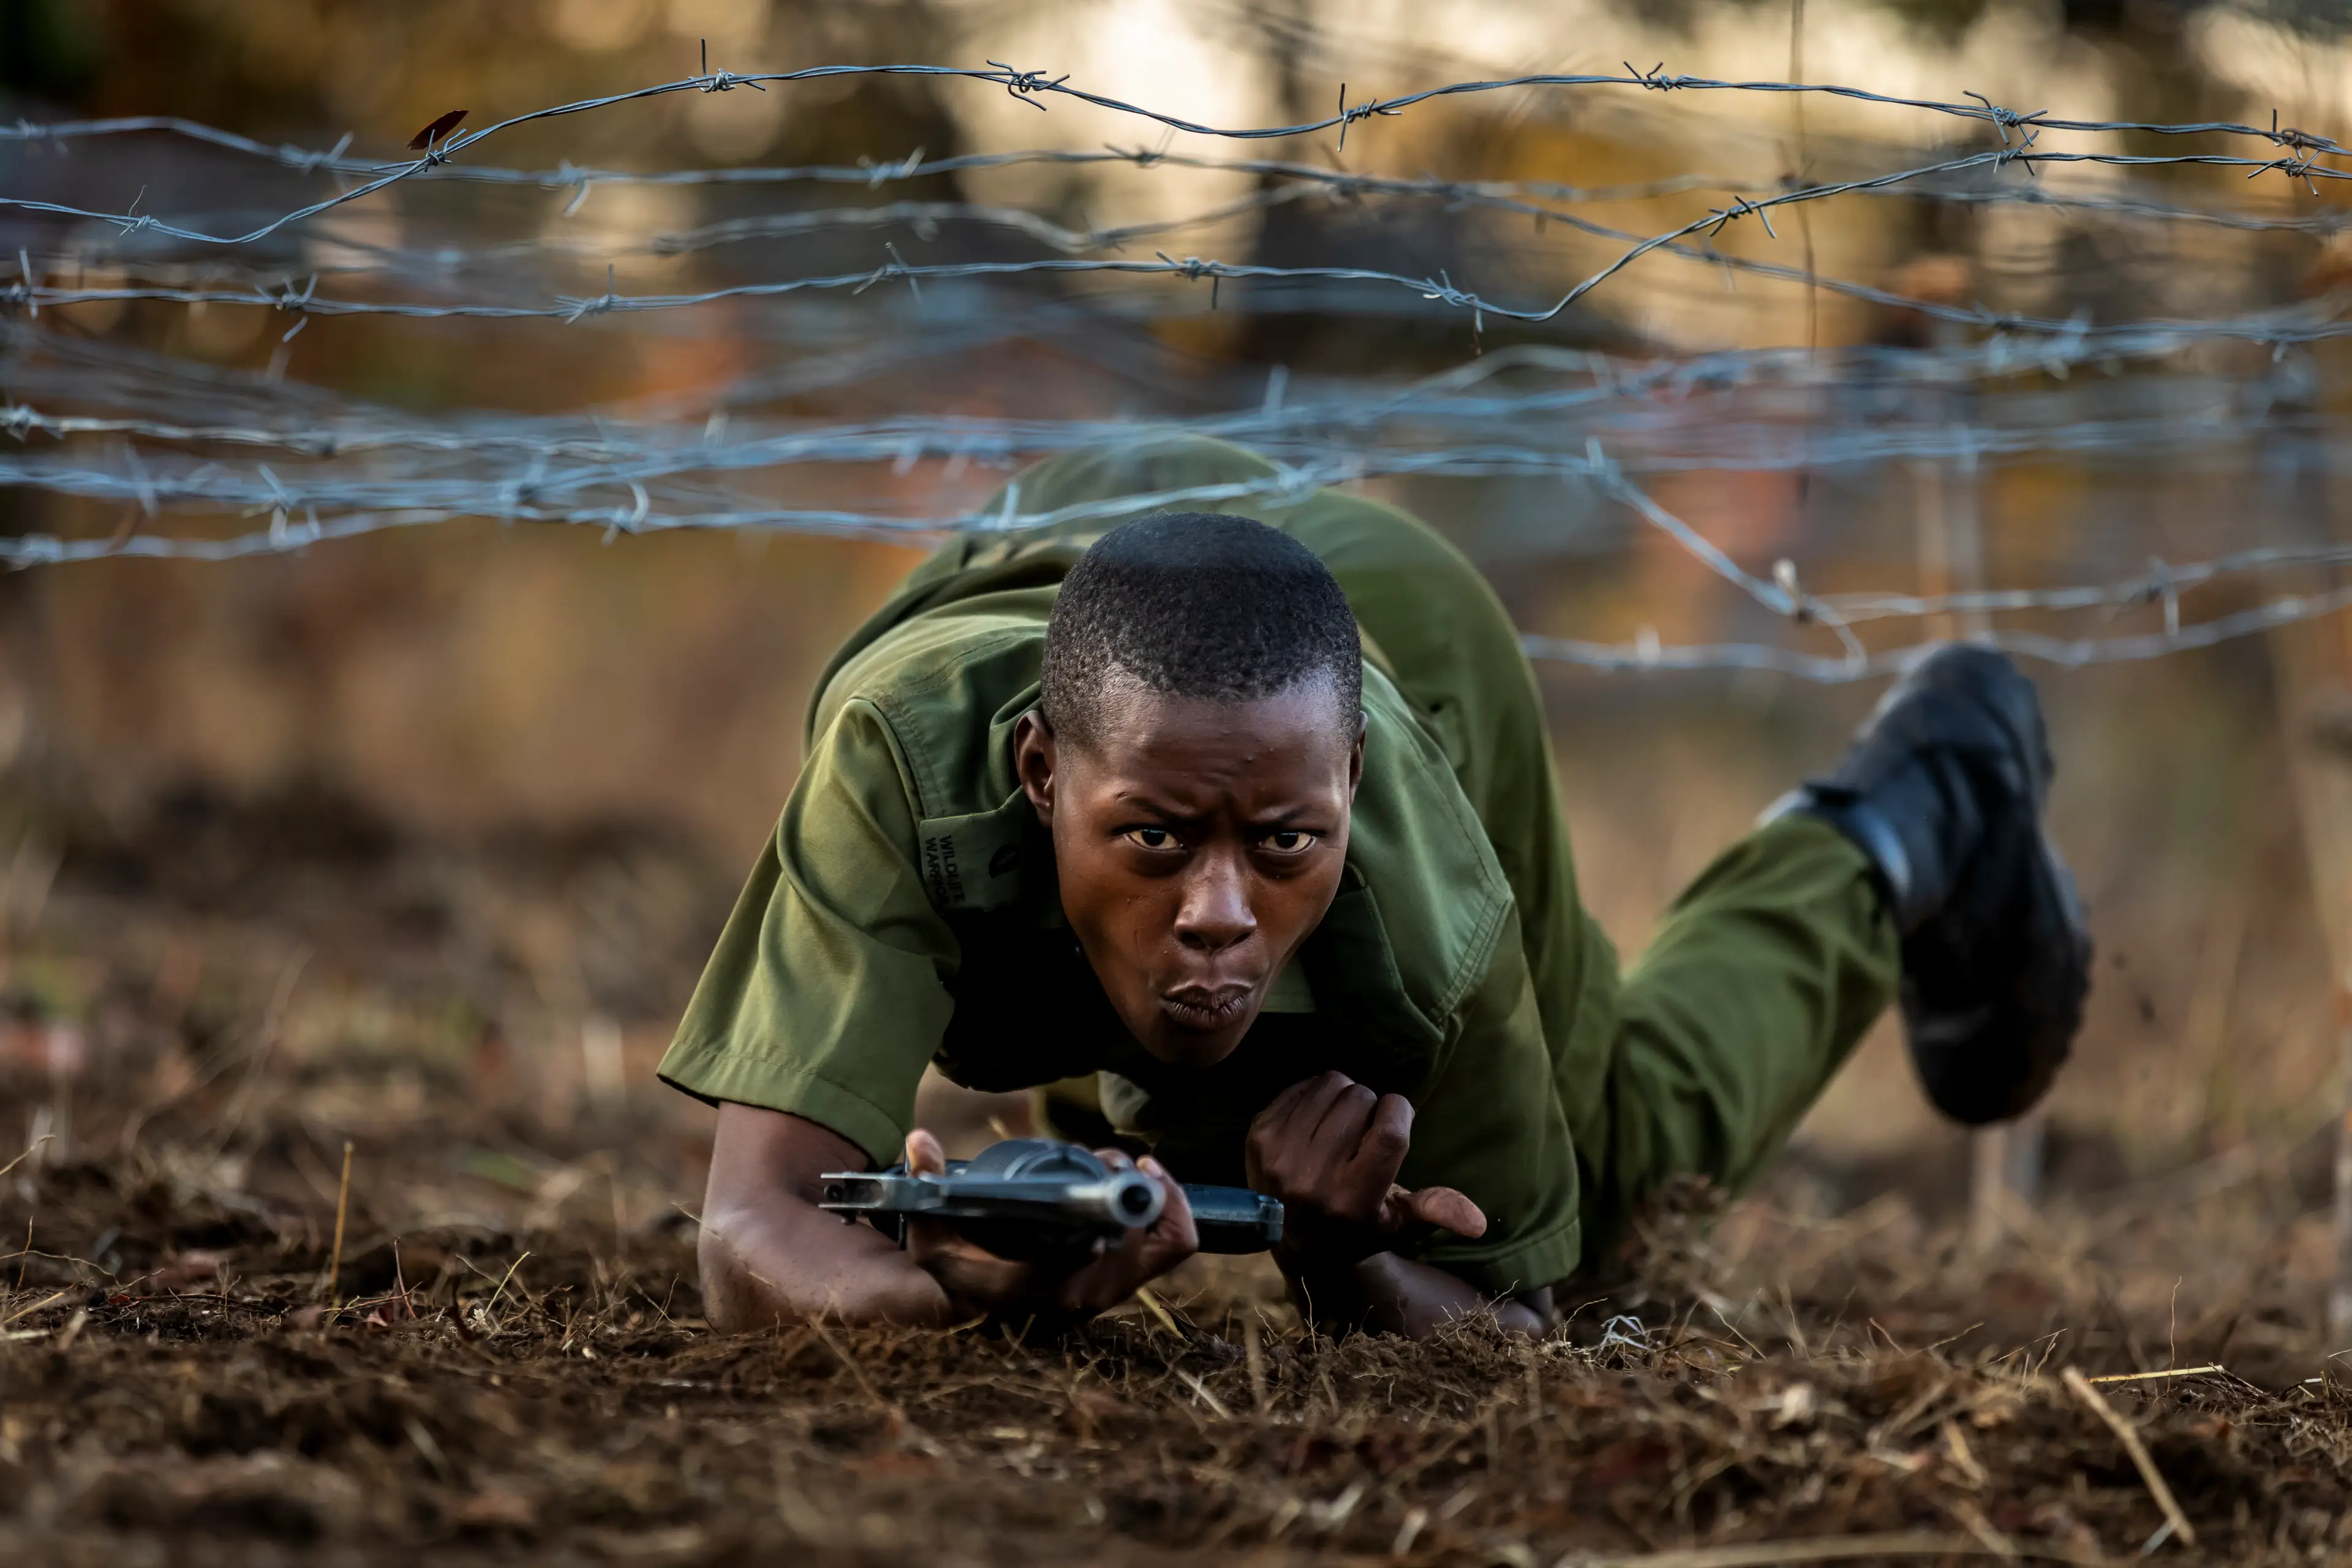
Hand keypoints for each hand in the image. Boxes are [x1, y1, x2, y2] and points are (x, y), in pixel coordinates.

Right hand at [899, 1130, 1195, 1324]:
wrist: (968, 1307)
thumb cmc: (953, 1265)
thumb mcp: (930, 1230)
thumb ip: (926, 1185)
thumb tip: (920, 1141)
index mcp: (1040, 1285)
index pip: (1098, 1251)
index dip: (1118, 1201)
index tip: (1108, 1161)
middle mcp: (1081, 1296)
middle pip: (1137, 1239)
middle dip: (1131, 1188)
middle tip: (1107, 1156)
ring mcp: (1105, 1294)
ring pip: (1158, 1245)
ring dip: (1151, 1199)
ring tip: (1119, 1165)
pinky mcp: (1119, 1286)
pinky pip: (1168, 1252)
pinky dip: (1172, 1218)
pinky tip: (1150, 1182)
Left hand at [1245, 1072, 1485, 1270]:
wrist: (1291, 1239)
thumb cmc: (1357, 1227)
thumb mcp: (1399, 1225)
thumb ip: (1435, 1212)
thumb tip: (1479, 1223)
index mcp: (1351, 1201)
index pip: (1389, 1132)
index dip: (1399, 1112)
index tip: (1398, 1118)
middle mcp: (1311, 1179)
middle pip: (1360, 1100)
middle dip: (1372, 1105)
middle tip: (1366, 1129)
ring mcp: (1279, 1155)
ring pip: (1331, 1085)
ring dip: (1345, 1095)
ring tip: (1345, 1122)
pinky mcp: (1258, 1135)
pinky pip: (1302, 1086)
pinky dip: (1316, 1094)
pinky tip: (1319, 1122)